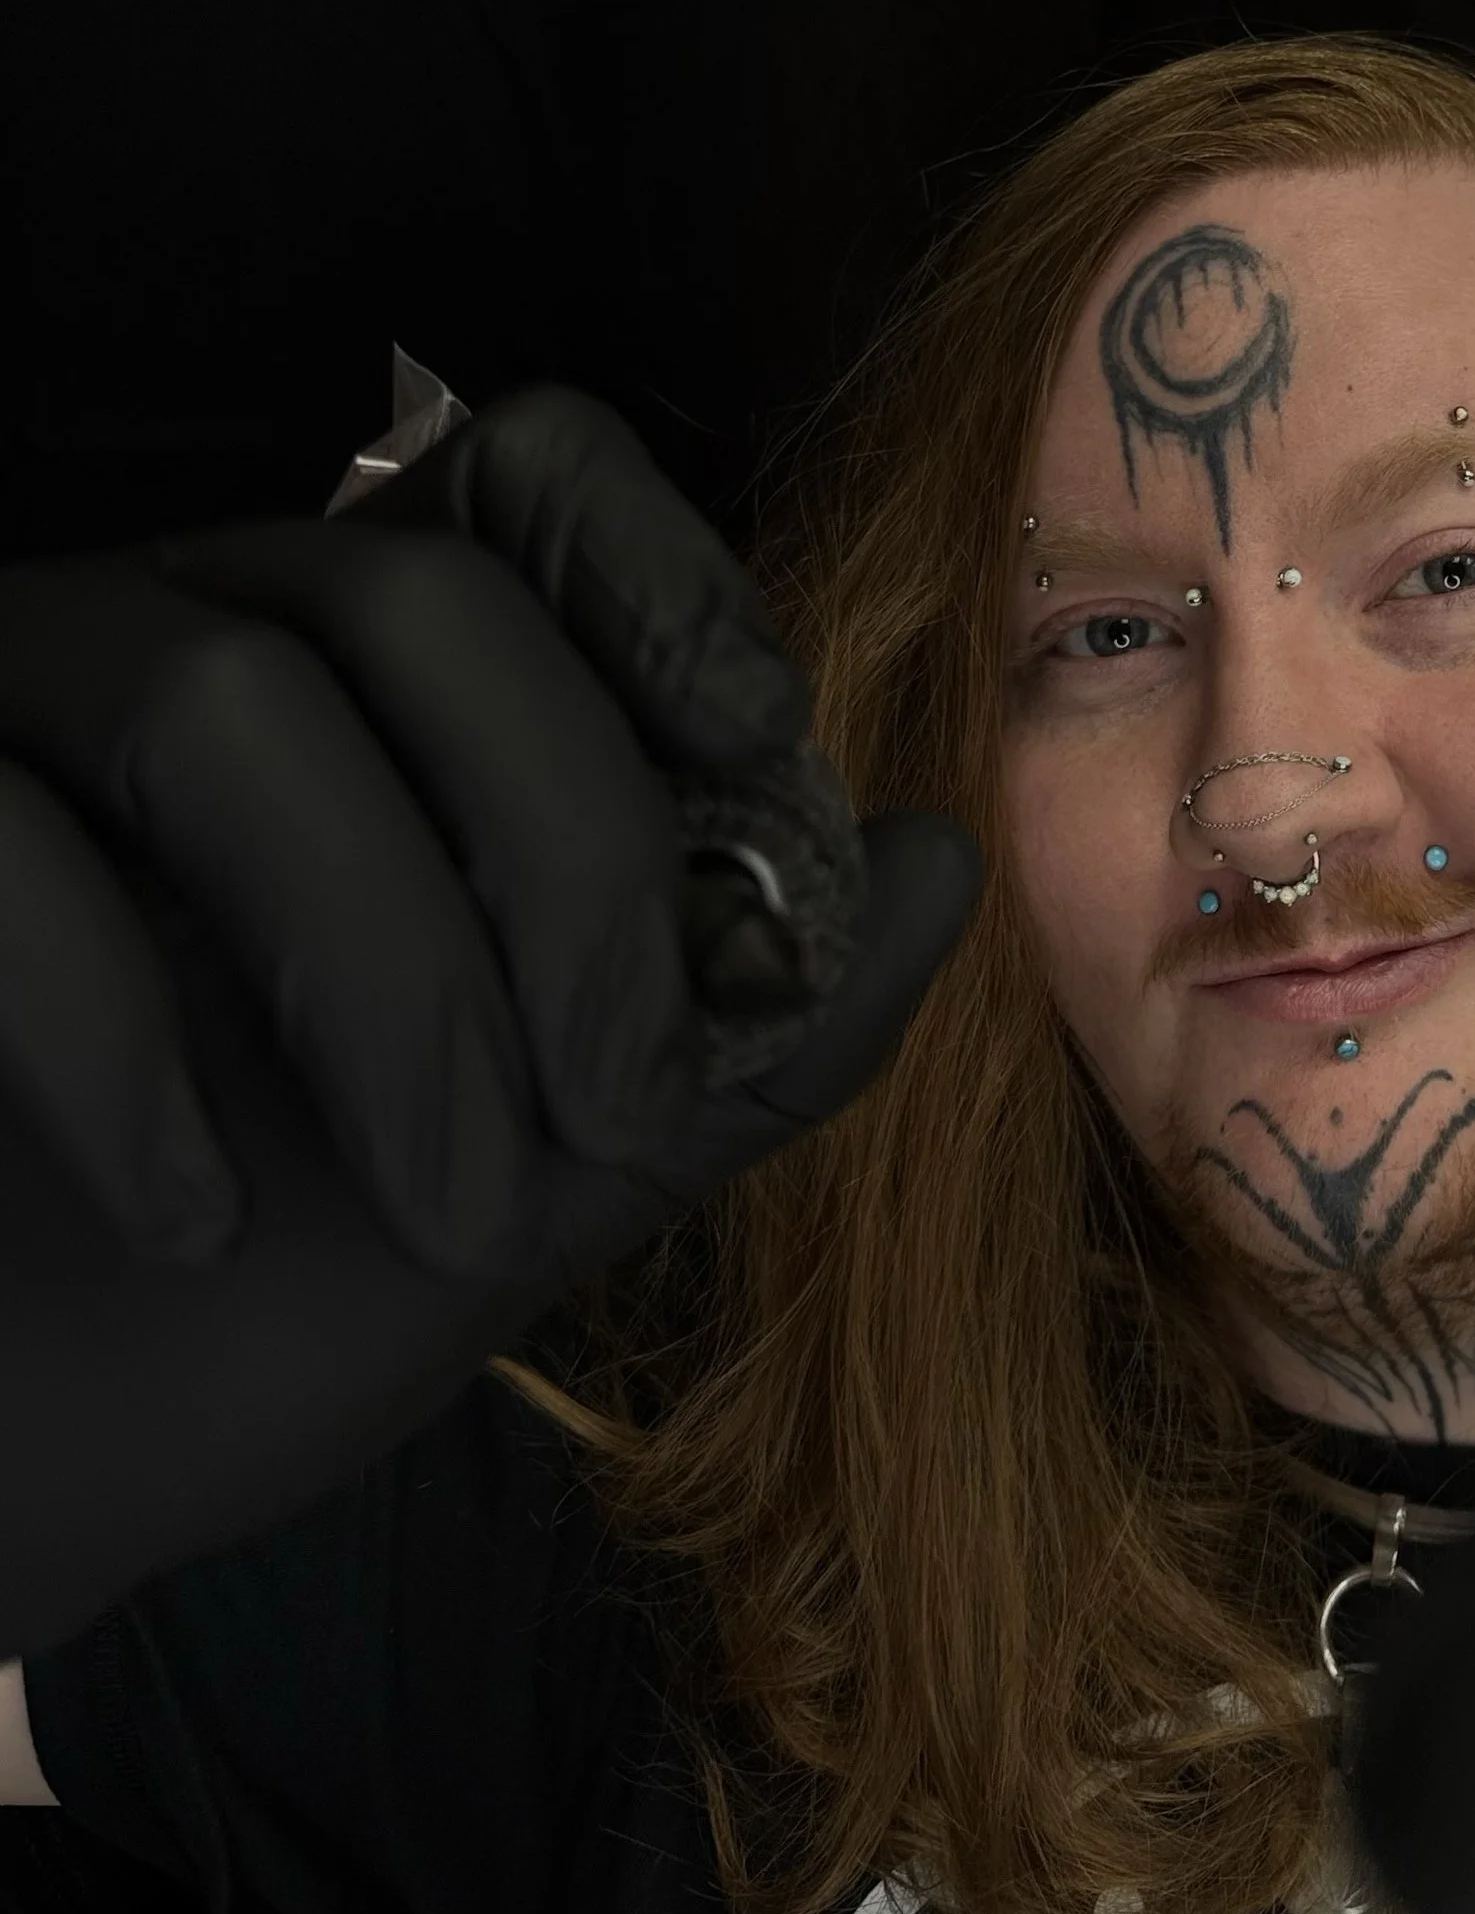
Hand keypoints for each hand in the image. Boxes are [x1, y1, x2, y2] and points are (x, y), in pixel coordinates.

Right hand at [0, 388, 979, 1657]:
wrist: (27, 1441)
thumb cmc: (278, 1285)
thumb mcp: (559, 1163)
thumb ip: (745, 1027)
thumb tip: (942, 864)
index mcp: (366, 675)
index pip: (532, 473)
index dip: (664, 583)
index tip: (762, 758)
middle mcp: (181, 628)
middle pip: (411, 592)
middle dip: (568, 856)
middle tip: (619, 1100)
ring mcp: (3, 713)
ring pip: (221, 700)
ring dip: (388, 979)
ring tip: (446, 1205)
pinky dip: (123, 1050)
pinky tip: (195, 1219)